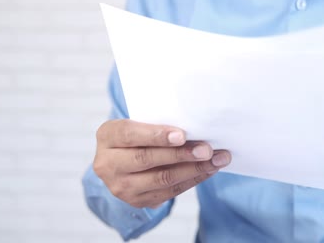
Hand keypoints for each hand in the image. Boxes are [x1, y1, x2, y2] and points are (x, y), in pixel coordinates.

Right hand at [93, 119, 231, 208]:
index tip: (182, 135)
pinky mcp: (137, 201)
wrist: (121, 161)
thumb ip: (156, 124)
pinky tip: (208, 170)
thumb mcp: (137, 123)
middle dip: (181, 154)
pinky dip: (192, 180)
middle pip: (147, 159)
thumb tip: (194, 128)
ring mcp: (120, 186)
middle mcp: (107, 164)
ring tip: (216, 160)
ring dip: (193, 169)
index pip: (130, 134)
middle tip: (207, 149)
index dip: (157, 135)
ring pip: (161, 179)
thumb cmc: (136, 135)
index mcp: (107, 136)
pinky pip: (169, 192)